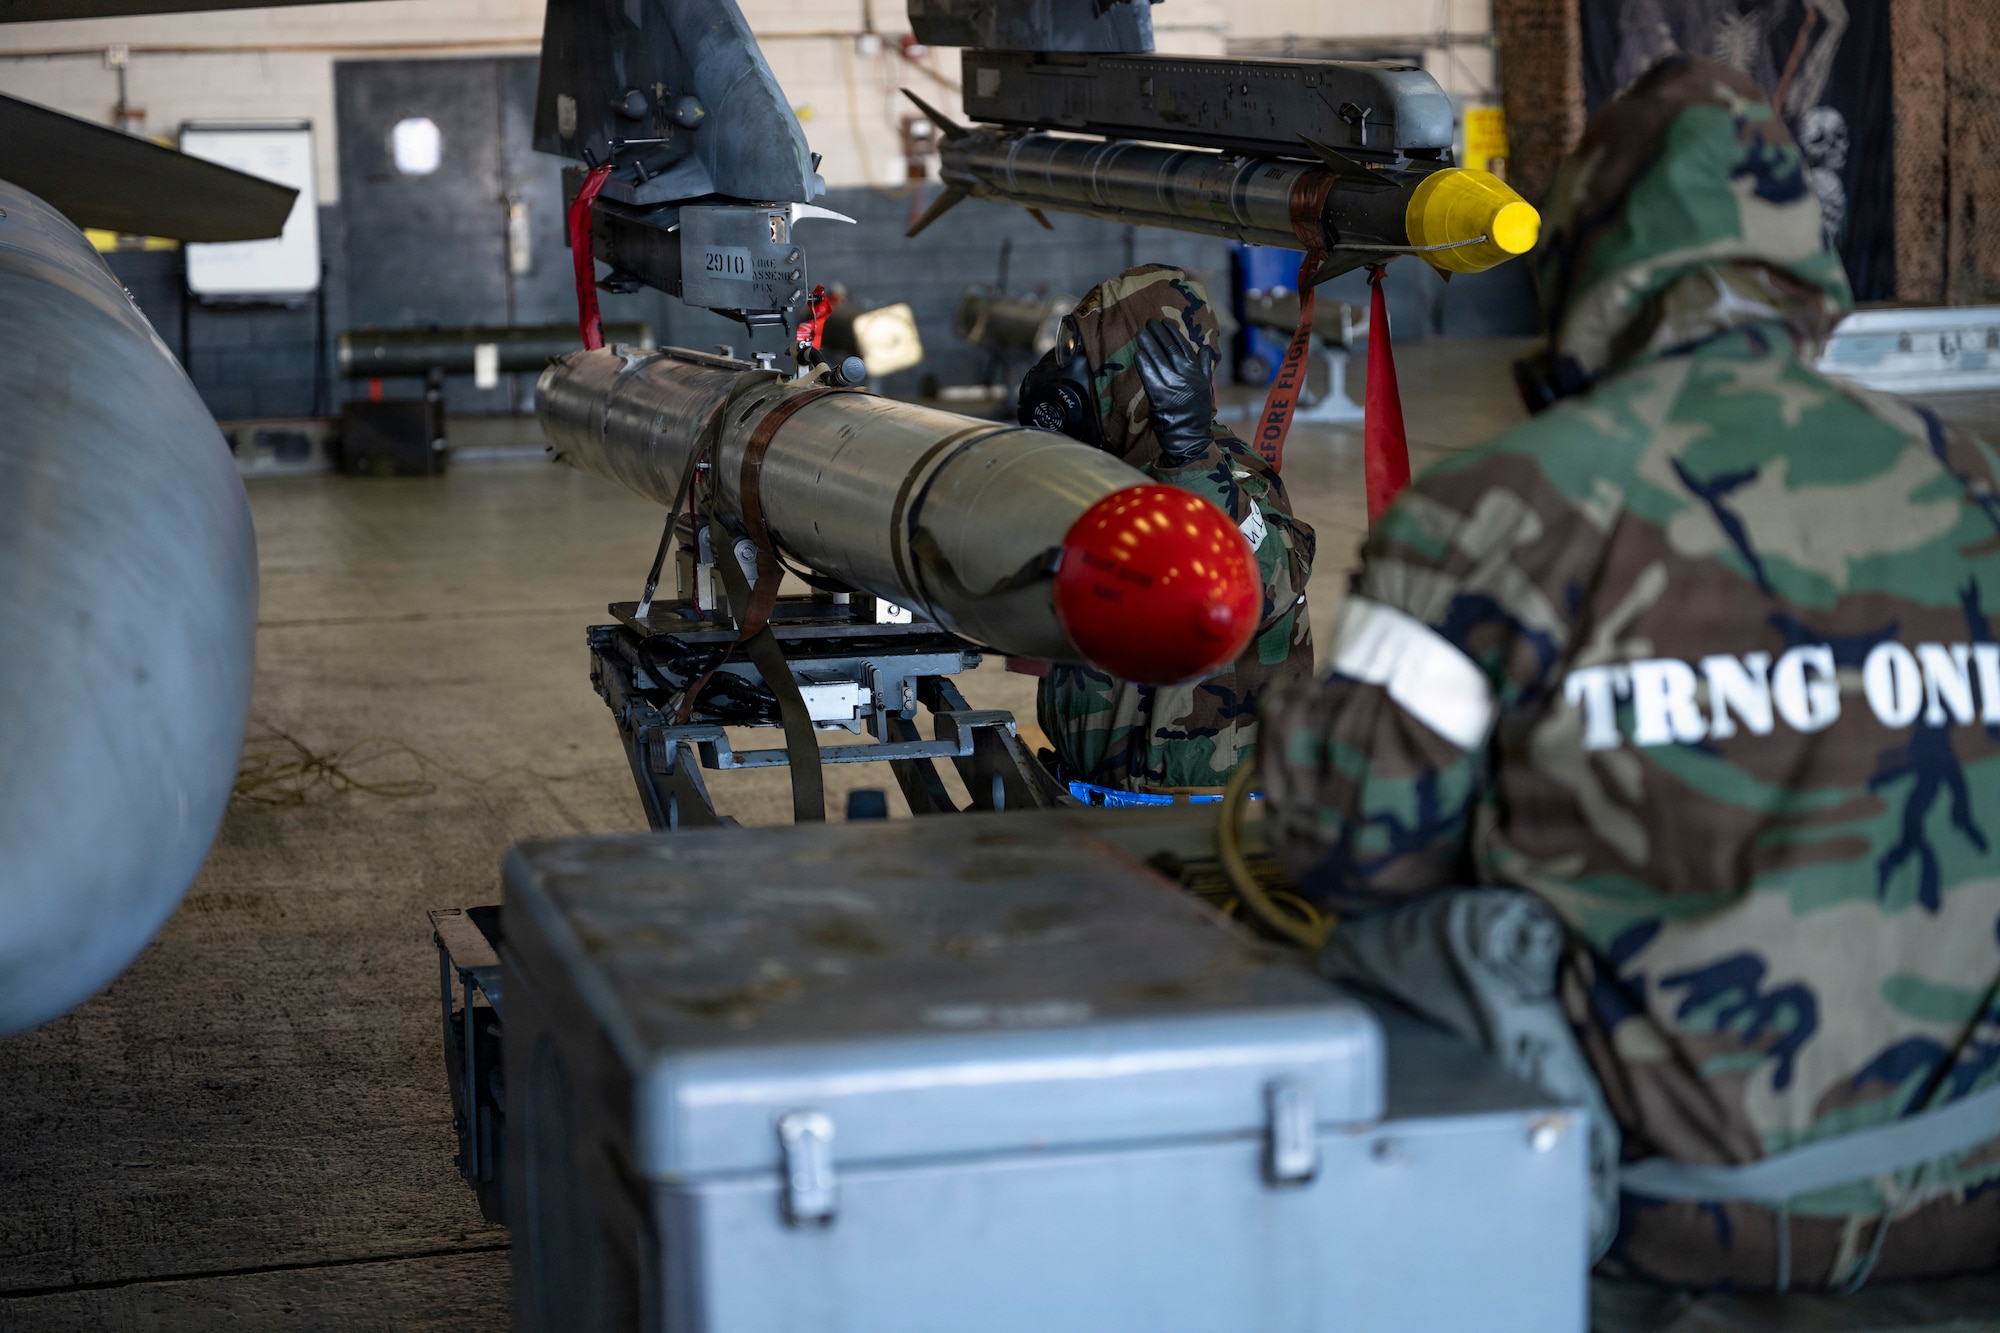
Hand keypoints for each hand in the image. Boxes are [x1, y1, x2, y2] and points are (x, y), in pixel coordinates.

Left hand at [1133, 318, 1217, 466]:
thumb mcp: (1206, 388)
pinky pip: (1149, 377)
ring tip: (1140, 333)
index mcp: (1197, 373)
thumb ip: (1205, 367)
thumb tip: (1206, 348)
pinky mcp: (1160, 397)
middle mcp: (1186, 377)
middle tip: (1149, 323)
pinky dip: (1144, 364)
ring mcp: (1173, 386)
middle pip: (1170, 349)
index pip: (1184, 347)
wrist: (1190, 438)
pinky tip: (1138, 354)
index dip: (1173, 333)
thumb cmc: (1196, 414)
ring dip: (1148, 344)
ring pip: (1158, 360)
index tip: (1164, 323)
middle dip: (1158, 334)